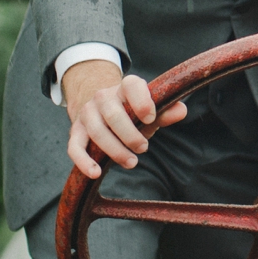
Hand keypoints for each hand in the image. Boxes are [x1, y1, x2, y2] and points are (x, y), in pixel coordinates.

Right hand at [63, 59, 187, 178]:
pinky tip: (95, 172)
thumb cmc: (132, 111)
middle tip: (144, 148)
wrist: (101, 107)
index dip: (142, 101)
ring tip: (131, 162)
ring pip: (97, 132)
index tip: (150, 118)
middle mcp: (103, 97)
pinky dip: (84, 161)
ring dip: (115, 150)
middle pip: (114, 115)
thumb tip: (182, 111)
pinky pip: (75, 147)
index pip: (131, 85)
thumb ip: (165, 112)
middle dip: (130, 135)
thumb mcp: (149, 110)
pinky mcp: (75, 132)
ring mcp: (87, 114)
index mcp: (125, 87)